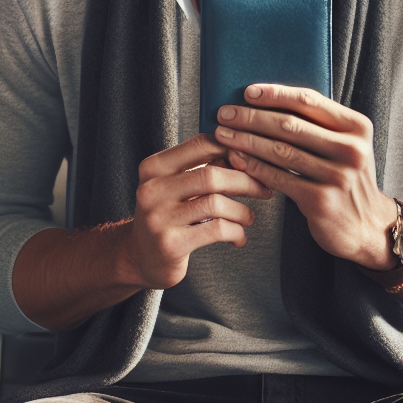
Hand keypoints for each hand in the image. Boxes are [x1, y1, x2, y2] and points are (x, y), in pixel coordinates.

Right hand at [124, 132, 274, 289]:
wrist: (139, 257)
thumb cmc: (167, 214)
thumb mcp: (176, 185)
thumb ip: (203, 167)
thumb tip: (244, 154)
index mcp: (154, 167)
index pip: (200, 144)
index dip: (232, 149)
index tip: (251, 160)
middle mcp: (152, 189)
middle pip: (211, 175)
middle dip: (245, 181)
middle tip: (263, 189)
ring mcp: (159, 217)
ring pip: (216, 203)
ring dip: (242, 210)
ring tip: (249, 217)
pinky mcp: (170, 244)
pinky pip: (216, 229)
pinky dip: (235, 231)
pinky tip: (239, 237)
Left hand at [214, 85, 397, 270]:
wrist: (367, 226)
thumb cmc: (347, 177)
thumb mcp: (346, 145)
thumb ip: (319, 124)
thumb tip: (268, 101)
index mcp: (357, 127)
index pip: (309, 101)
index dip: (275, 94)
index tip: (248, 92)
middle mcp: (351, 149)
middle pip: (291, 125)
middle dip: (252, 117)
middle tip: (225, 112)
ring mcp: (338, 176)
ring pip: (281, 151)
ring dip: (247, 140)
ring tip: (223, 134)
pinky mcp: (321, 201)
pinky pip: (279, 178)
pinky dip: (254, 166)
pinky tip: (236, 159)